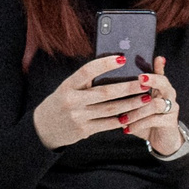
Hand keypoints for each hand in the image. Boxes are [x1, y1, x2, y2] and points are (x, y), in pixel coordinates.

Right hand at [30, 54, 157, 148]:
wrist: (43, 127)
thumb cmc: (61, 102)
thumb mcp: (67, 88)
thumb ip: (85, 81)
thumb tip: (114, 68)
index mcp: (68, 86)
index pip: (87, 71)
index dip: (105, 64)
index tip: (122, 58)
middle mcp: (72, 101)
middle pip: (105, 92)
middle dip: (128, 87)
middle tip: (145, 82)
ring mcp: (78, 117)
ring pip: (110, 109)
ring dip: (130, 104)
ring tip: (146, 98)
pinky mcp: (83, 130)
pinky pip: (107, 124)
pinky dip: (122, 119)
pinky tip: (134, 114)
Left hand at [129, 58, 186, 156]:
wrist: (160, 141)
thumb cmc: (144, 121)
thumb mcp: (135, 107)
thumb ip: (127, 96)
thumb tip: (104, 86)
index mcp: (159, 88)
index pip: (160, 73)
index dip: (158, 66)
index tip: (156, 58)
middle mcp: (168, 95)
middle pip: (164, 83)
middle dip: (152, 80)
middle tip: (139, 79)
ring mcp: (172, 108)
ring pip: (156, 104)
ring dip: (137, 110)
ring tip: (123, 118)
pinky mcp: (171, 122)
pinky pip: (154, 120)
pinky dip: (138, 124)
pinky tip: (127, 129)